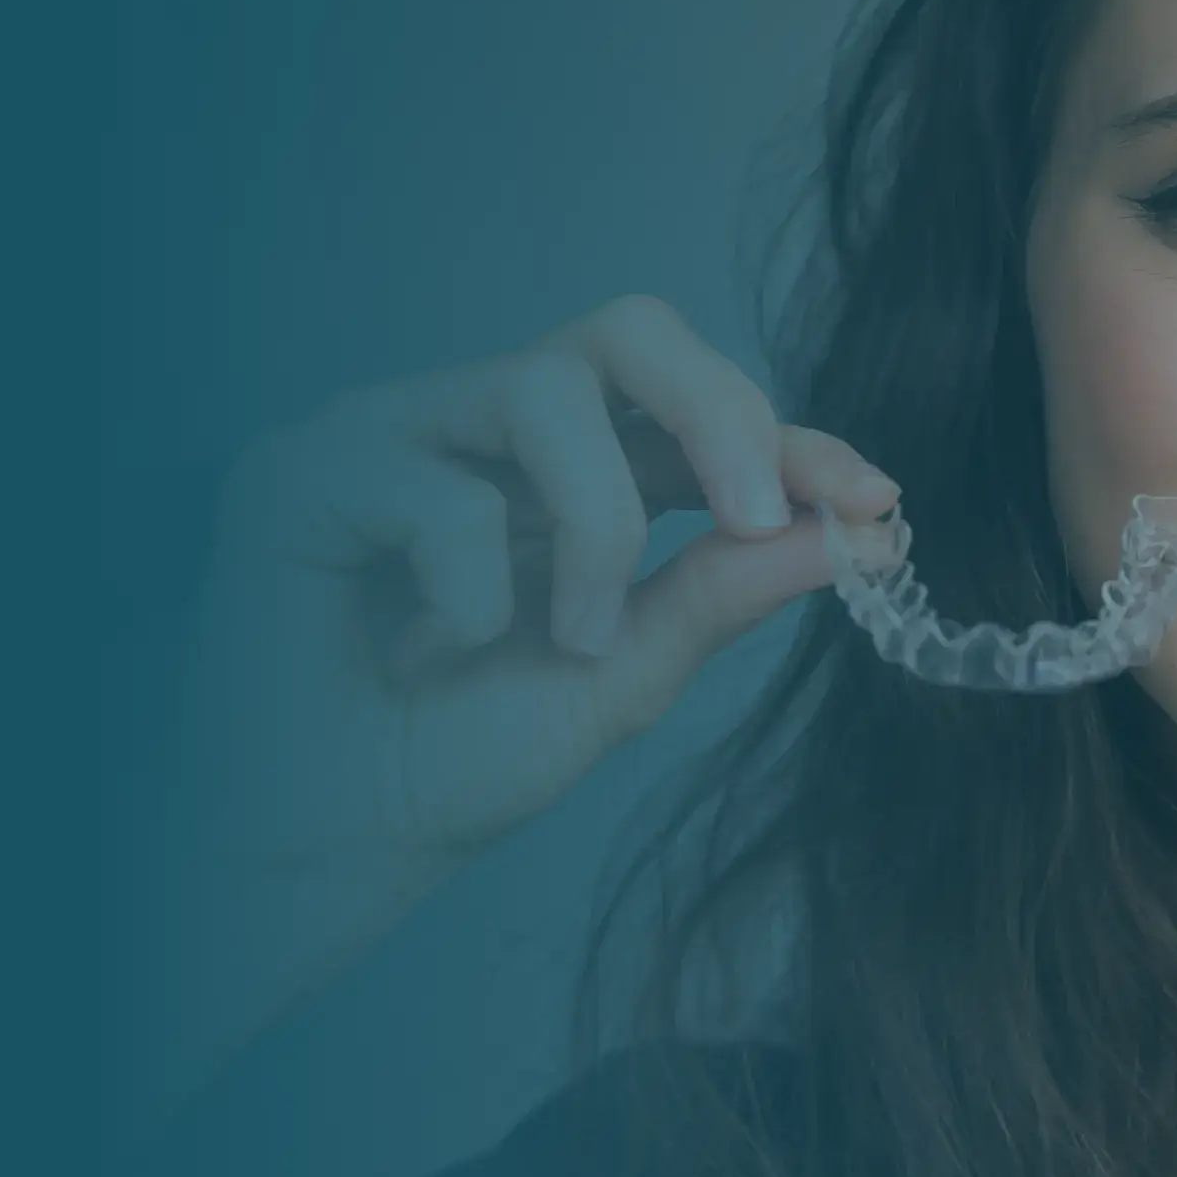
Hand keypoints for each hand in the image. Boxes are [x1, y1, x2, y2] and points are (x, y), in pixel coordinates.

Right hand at [136, 294, 898, 1113]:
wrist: (330, 847)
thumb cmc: (452, 766)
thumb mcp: (621, 679)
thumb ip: (718, 594)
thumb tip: (853, 532)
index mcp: (567, 472)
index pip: (696, 416)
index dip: (792, 442)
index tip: (875, 502)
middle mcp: (480, 428)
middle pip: (625, 329)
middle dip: (715, 407)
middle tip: (757, 512)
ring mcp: (390, 434)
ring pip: (541, 387)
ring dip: (586, 525)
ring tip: (564, 638)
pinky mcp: (301, 470)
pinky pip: (435, 485)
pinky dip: (465, 588)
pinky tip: (421, 653)